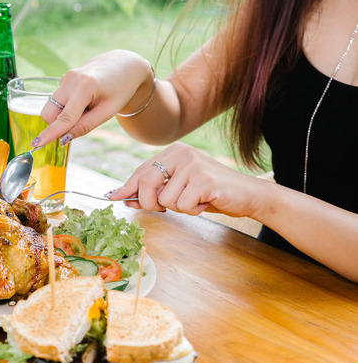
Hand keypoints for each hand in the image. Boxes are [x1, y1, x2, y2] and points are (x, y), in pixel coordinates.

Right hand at [34, 50, 152, 146]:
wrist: (124, 65)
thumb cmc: (120, 89)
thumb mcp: (108, 111)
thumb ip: (85, 126)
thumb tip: (64, 138)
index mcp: (85, 87)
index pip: (64, 117)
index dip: (50, 133)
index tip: (36, 144)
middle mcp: (70, 79)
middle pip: (50, 112)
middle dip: (57, 124)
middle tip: (81, 122)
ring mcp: (65, 77)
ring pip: (53, 107)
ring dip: (65, 114)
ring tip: (88, 107)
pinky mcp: (64, 78)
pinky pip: (59, 100)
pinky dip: (68, 106)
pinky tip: (85, 99)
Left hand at [107, 142, 265, 217]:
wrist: (249, 195)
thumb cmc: (210, 193)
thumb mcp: (179, 188)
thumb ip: (155, 189)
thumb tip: (123, 197)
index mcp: (174, 152)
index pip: (142, 170)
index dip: (127, 186)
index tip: (113, 197)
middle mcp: (182, 154)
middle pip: (147, 183)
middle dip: (149, 203)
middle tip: (164, 208)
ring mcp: (194, 165)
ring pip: (165, 199)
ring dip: (178, 208)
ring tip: (196, 200)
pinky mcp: (205, 180)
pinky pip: (182, 205)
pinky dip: (193, 210)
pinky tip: (206, 202)